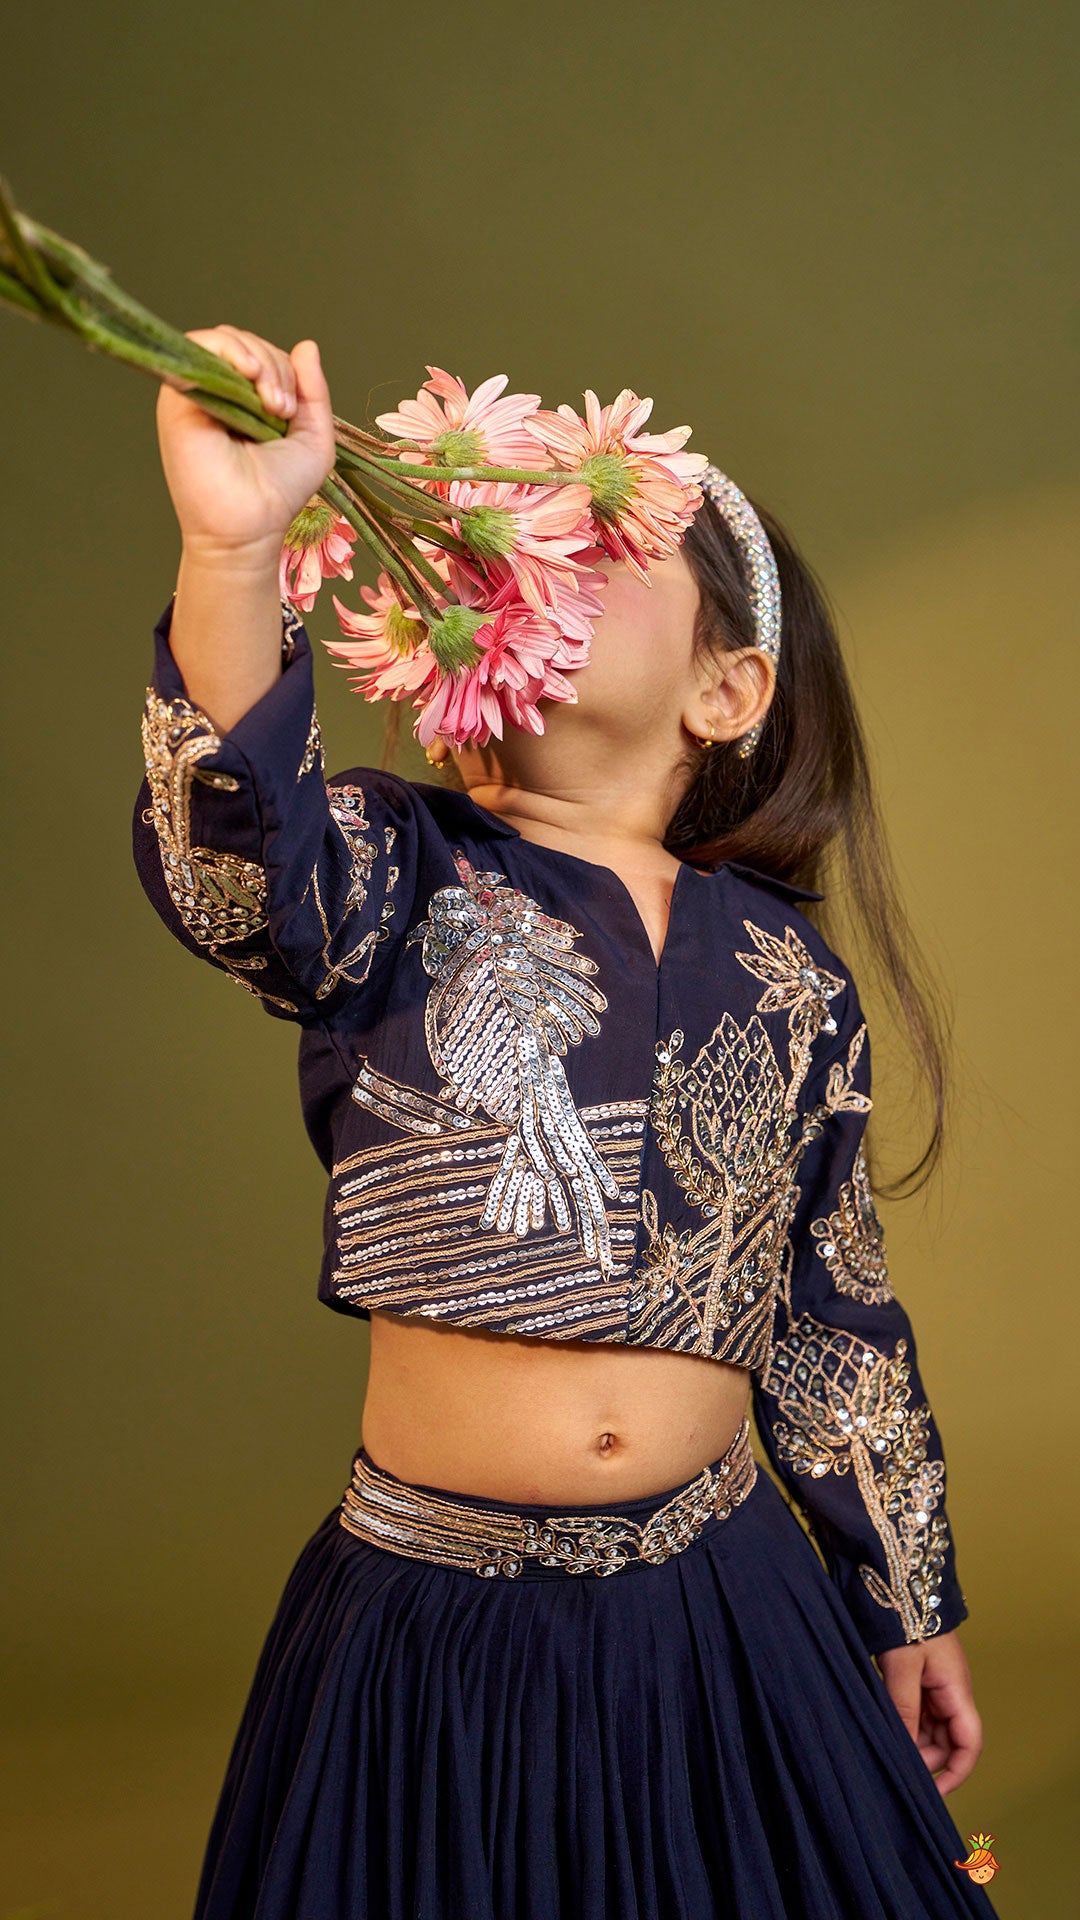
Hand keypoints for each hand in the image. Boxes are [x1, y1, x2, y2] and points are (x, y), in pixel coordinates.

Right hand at [156, 324, 336, 559]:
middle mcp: (215, 394)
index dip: (281, 368)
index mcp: (242, 401)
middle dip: (273, 365)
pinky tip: (251, 374)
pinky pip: (199, 348)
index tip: (291, 410)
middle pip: (242, 344)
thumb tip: (307, 345)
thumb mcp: (313, 437)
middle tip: (283, 410)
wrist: (251, 527)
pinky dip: (229, 350)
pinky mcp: (178, 398)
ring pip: (223, 341)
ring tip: (273, 404)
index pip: (258, 355)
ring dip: (258, 360)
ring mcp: (195, 394)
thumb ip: (313, 392)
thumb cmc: (279, 493)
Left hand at [876, 1630, 982, 1793]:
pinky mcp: (919, 1679)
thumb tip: (904, 1752)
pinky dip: (903, 1722)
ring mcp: (935, 1686)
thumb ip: (904, 1709)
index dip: (956, 1773)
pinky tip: (883, 1725)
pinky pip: (916, 1711)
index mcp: (957, 1691)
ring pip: (929, 1729)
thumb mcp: (902, 1667)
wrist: (900, 1583)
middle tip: (893, 1763)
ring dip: (911, 1740)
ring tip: (884, 1744)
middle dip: (925, 1758)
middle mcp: (950, 1692)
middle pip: (946, 1741)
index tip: (934, 1793)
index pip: (969, 1744)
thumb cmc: (906, 1621)